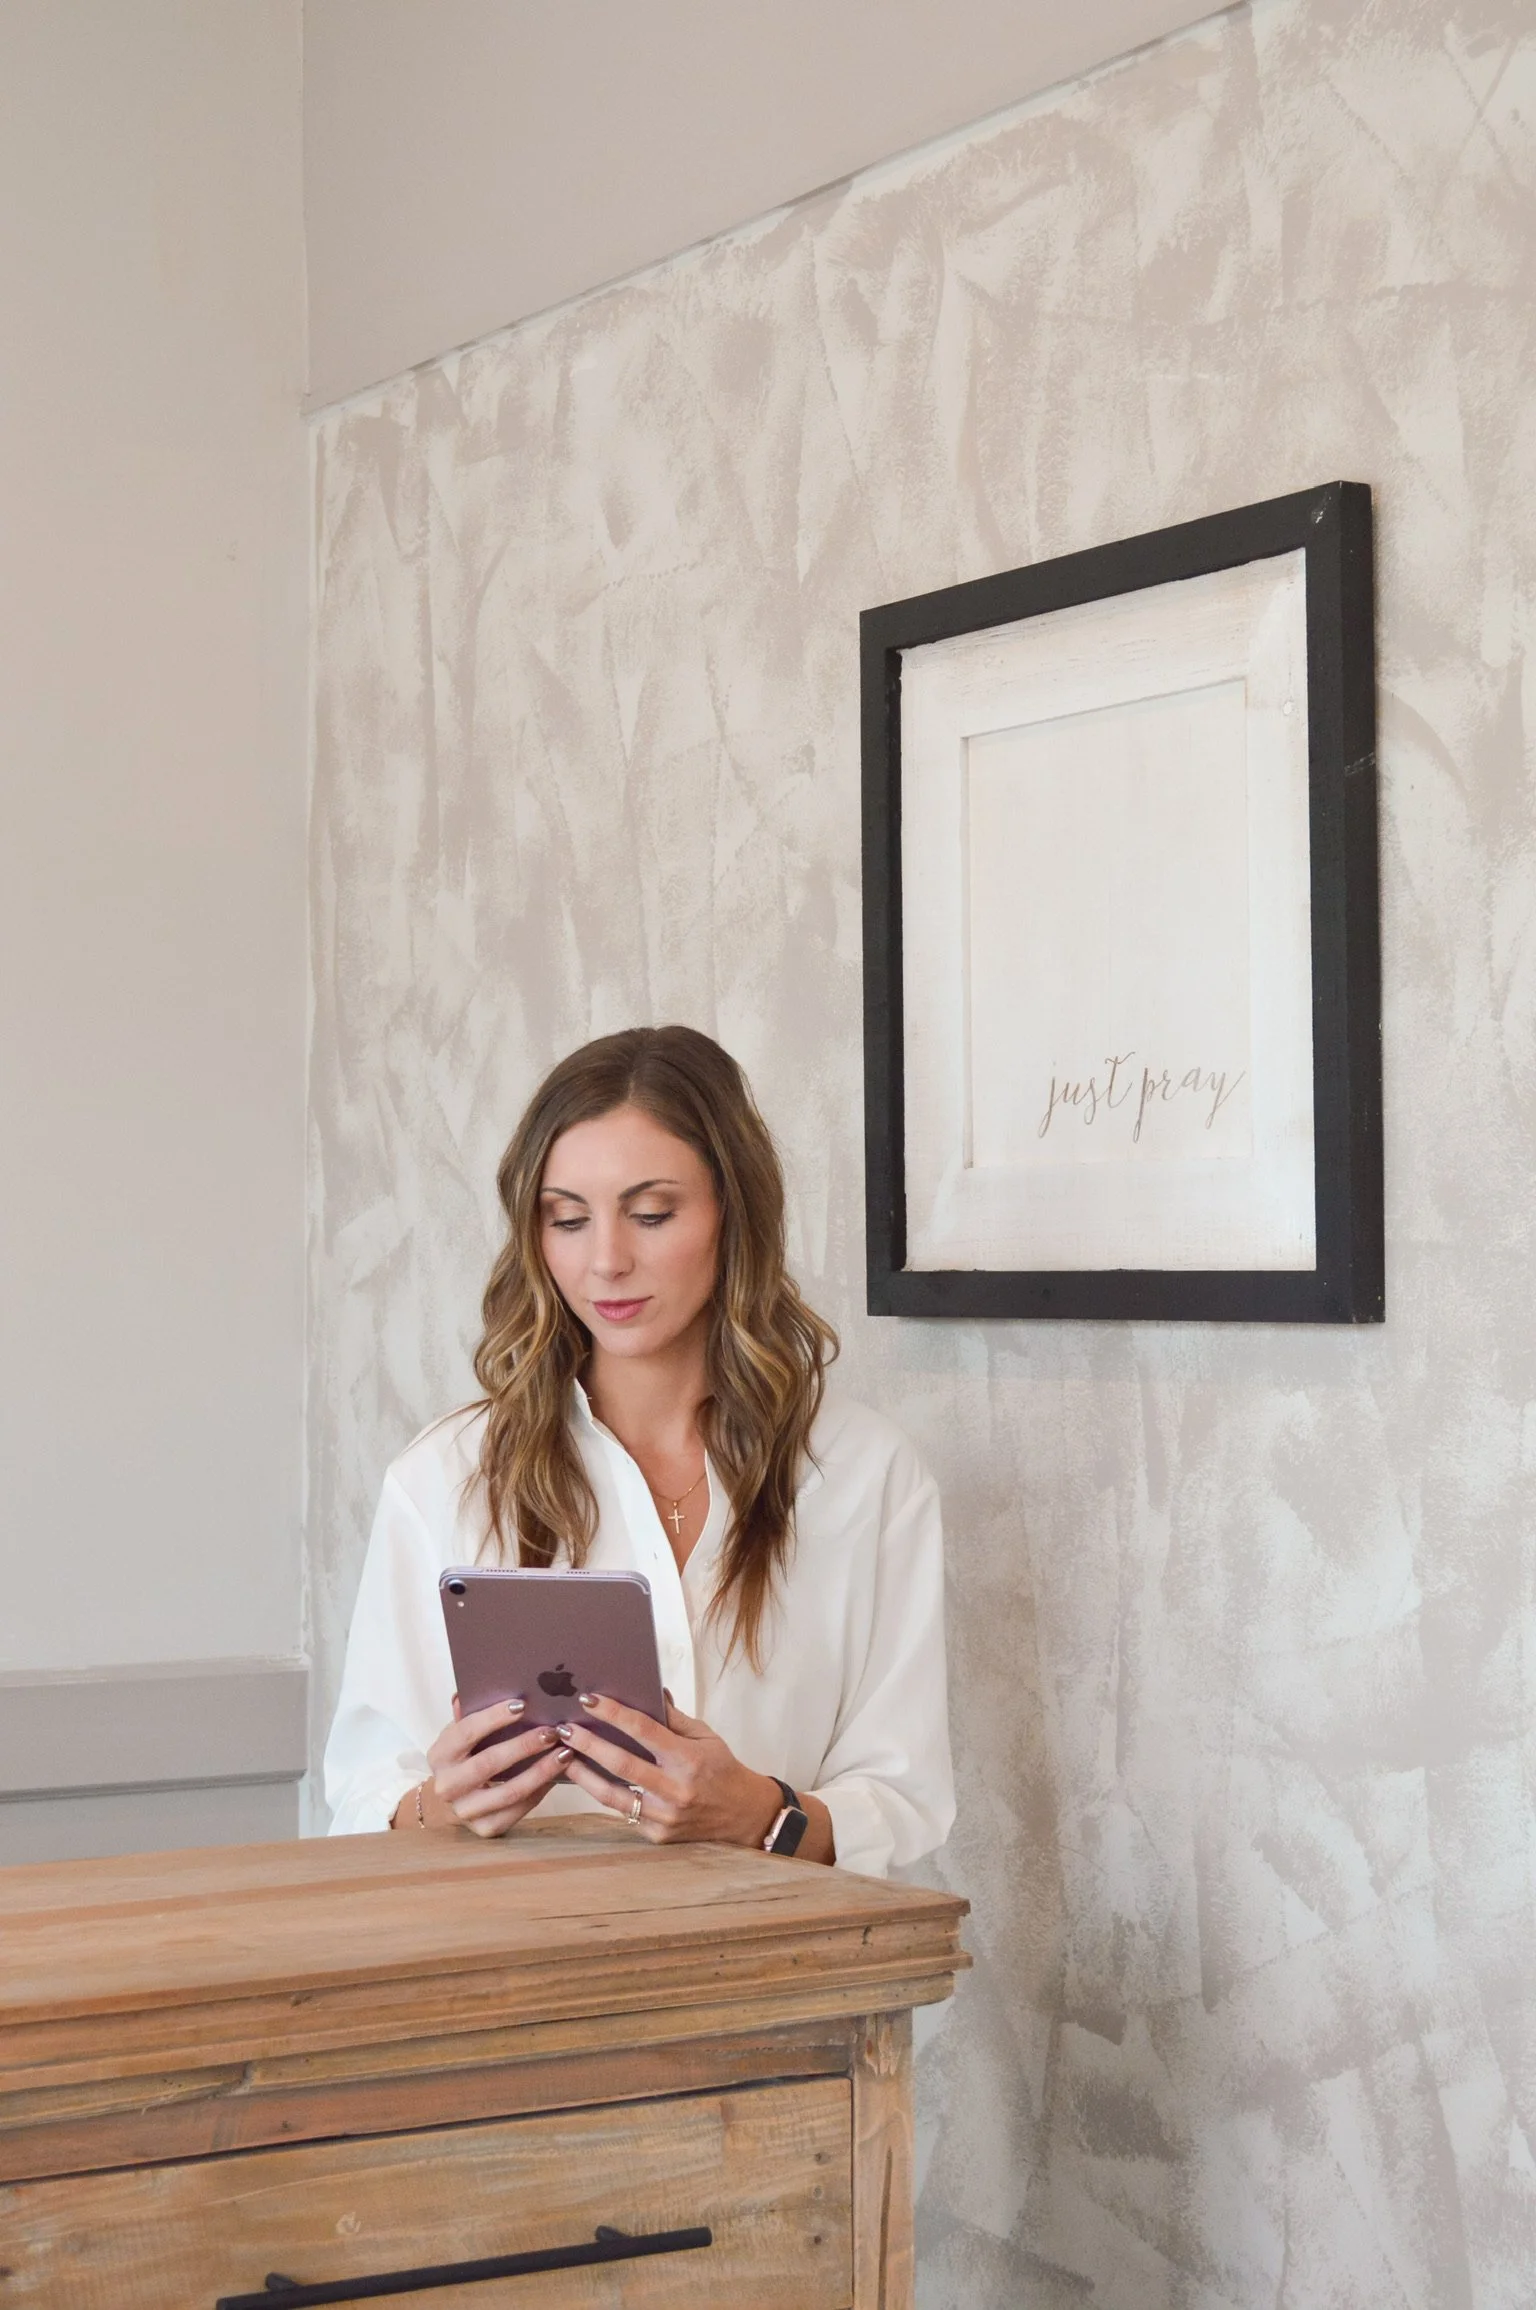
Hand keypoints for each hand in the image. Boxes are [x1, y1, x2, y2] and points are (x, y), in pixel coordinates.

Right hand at [400, 1696, 571, 1837]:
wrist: (453, 1799)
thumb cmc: (464, 1755)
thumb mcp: (460, 1733)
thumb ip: (467, 1713)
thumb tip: (467, 1693)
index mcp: (440, 1755)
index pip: (466, 1732)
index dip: (493, 1718)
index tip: (522, 1705)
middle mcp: (447, 1786)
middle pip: (489, 1763)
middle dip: (524, 1745)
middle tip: (552, 1731)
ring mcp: (465, 1811)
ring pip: (508, 1792)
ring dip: (541, 1771)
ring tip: (565, 1753)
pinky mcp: (485, 1829)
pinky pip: (518, 1810)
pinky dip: (540, 1791)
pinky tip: (557, 1775)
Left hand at [556, 1691, 781, 1847]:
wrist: (743, 1816)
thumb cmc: (722, 1769)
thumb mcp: (705, 1736)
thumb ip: (673, 1718)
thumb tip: (648, 1691)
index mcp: (688, 1759)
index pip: (644, 1730)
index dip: (614, 1714)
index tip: (589, 1700)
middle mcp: (675, 1790)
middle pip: (621, 1764)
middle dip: (588, 1744)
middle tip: (564, 1728)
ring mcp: (664, 1817)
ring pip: (613, 1795)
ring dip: (583, 1774)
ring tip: (562, 1756)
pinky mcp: (656, 1835)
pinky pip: (623, 1812)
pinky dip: (603, 1795)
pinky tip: (586, 1780)